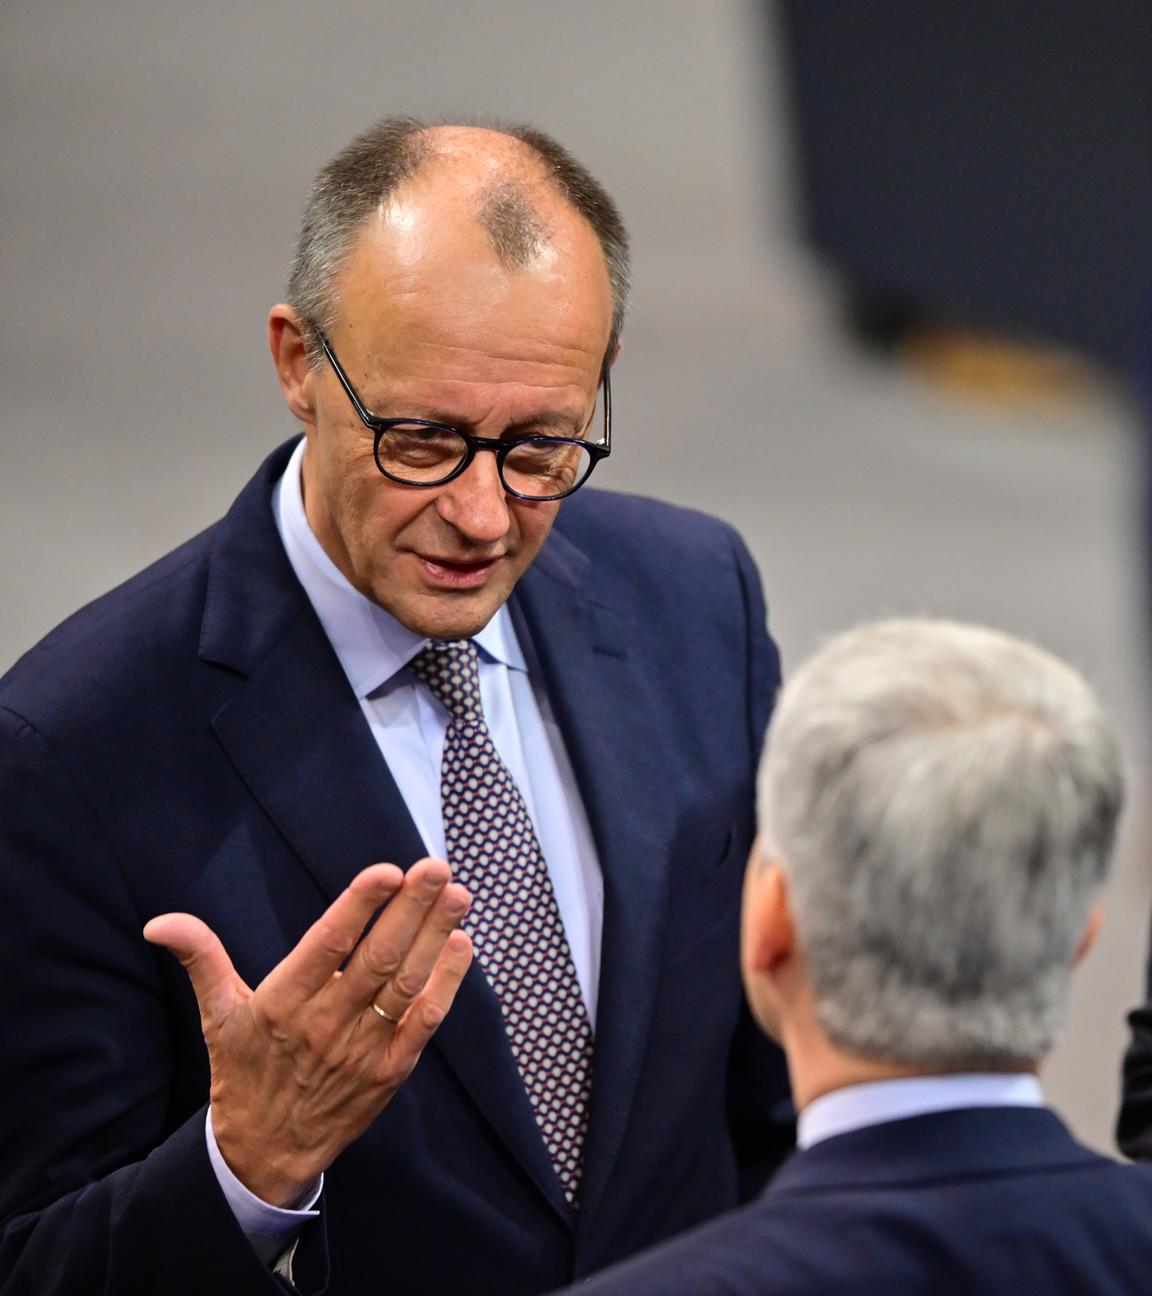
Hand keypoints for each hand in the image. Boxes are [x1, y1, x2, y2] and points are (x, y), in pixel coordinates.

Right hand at [144, 858, 471, 1205]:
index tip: (386, 871)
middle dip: (410, 910)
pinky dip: (446, 983)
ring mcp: (363, 1048)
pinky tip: (461, 944)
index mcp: (282, 1004)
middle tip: (436, 868)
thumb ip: (201, 958)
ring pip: (406, 984)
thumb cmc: (244, 1069)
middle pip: (376, 959)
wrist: (266, 1153)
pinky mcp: (391, 1069)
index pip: (325, 946)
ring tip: (457, 895)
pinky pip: (424, 1021)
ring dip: (435, 937)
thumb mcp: (217, 1014)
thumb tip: (160, 922)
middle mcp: (325, 1024)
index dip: (357, 907)